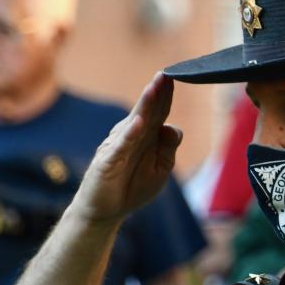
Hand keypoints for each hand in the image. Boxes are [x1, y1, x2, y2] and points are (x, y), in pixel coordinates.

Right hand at [72, 73, 182, 224]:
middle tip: (166, 73)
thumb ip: (168, 148)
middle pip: (147, 111)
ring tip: (154, 89)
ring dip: (144, 106)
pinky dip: (129, 135)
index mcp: (146, 137)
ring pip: (133, 123)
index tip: (177, 76)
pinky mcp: (107, 161)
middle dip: (156, 92)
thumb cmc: (133, 187)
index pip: (159, 111)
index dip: (167, 95)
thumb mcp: (161, 169)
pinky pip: (120, 146)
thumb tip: (173, 126)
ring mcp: (118, 146)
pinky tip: (138, 124)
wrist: (107, 211)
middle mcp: (131, 136)